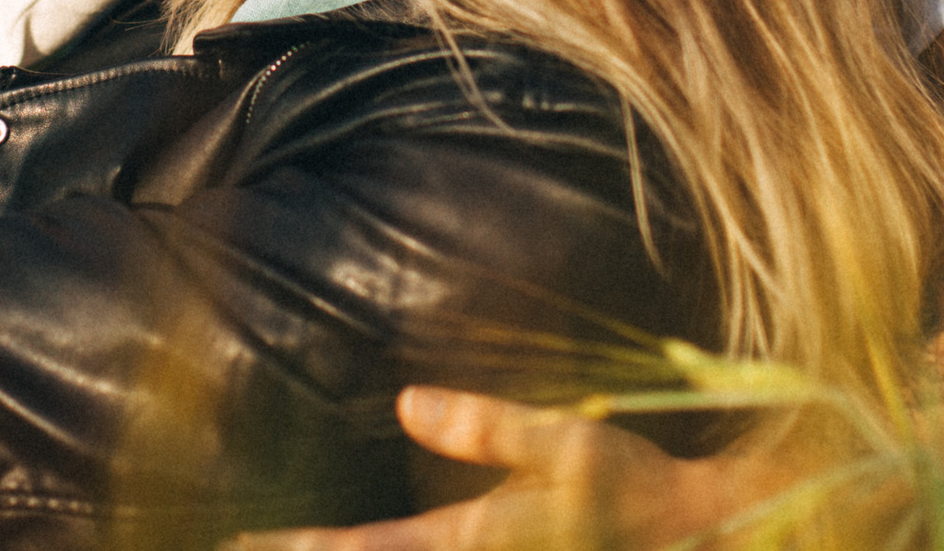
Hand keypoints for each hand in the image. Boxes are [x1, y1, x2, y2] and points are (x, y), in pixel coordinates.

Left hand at [224, 387, 783, 550]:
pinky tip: (375, 541)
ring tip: (289, 543)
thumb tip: (406, 407)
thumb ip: (490, 429)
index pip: (366, 550)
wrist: (707, 540)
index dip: (300, 548)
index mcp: (475, 542)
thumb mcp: (573, 448)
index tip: (240, 541)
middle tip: (236, 544)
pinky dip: (388, 550)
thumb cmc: (643, 495)